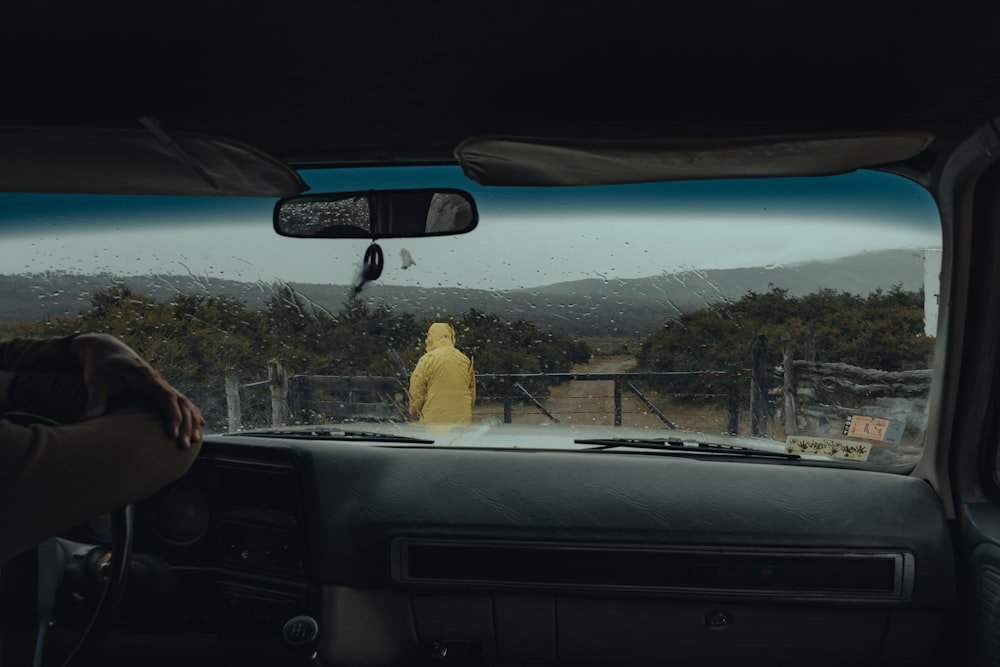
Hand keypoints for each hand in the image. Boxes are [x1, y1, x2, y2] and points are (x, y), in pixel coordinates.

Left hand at [71, 333, 203, 447]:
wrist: (106, 349)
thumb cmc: (100, 367)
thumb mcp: (95, 384)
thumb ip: (95, 402)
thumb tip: (85, 421)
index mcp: (145, 377)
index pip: (167, 397)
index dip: (172, 416)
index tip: (173, 434)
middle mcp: (158, 380)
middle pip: (181, 402)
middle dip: (186, 424)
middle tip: (185, 445)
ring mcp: (161, 383)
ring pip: (184, 402)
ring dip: (191, 420)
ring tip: (195, 440)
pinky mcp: (159, 387)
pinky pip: (180, 401)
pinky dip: (190, 413)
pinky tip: (198, 425)